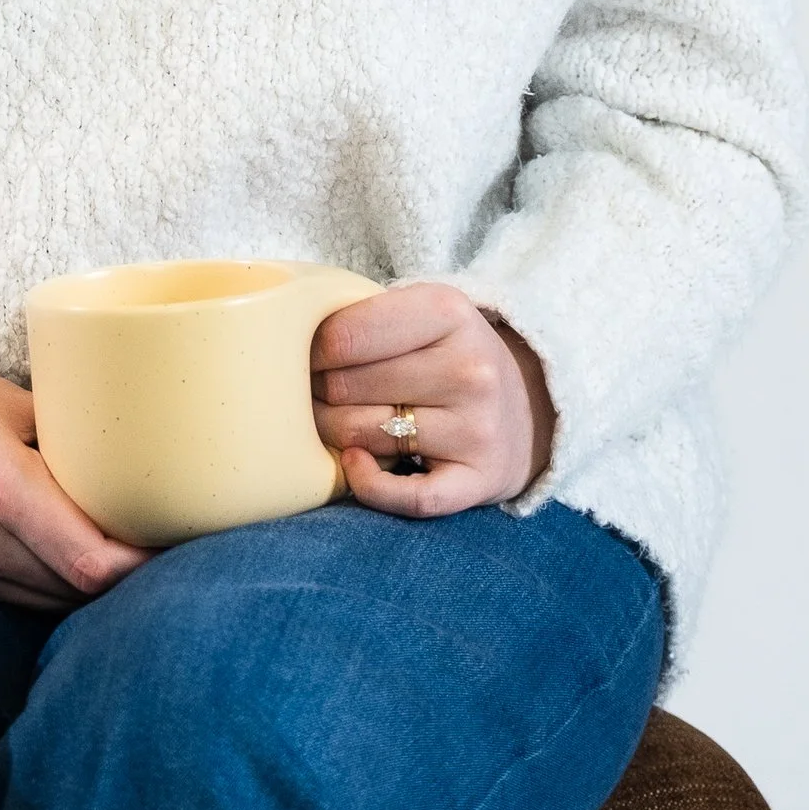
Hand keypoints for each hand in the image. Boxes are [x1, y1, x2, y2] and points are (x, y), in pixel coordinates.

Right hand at [0, 346, 148, 612]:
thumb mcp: (6, 401)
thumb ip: (65, 437)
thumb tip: (130, 455)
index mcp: (0, 490)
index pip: (92, 562)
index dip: (143, 567)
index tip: (176, 544)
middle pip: (77, 591)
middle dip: (127, 579)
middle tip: (166, 547)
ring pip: (49, 600)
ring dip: (89, 586)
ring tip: (127, 554)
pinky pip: (16, 595)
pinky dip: (51, 584)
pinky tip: (72, 560)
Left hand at [311, 283, 554, 519]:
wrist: (526, 408)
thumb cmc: (448, 355)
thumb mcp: (420, 311)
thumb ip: (364, 315)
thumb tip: (282, 339)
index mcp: (449, 312)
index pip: (343, 335)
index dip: (308, 350)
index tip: (304, 357)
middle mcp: (470, 370)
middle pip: (346, 387)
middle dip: (316, 392)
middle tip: (313, 392)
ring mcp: (477, 429)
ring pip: (363, 436)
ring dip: (332, 433)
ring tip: (331, 421)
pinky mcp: (479, 481)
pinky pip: (407, 497)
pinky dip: (369, 485)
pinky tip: (356, 464)